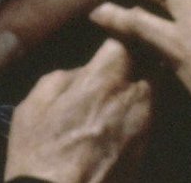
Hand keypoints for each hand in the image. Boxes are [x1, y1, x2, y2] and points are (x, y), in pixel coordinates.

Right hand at [4, 40, 151, 182]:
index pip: (124, 42)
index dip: (116, 36)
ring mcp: (143, 130)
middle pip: (150, 65)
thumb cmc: (39, 151)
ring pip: (154, 93)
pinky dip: (139, 112)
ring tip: (121, 88)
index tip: (108, 36)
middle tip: (121, 61)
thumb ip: (65, 78)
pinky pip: (149, 120)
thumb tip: (83, 73)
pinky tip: (121, 117)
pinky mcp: (146, 154)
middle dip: (138, 59)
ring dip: (140, 86)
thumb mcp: (36, 103)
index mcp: (102, 81)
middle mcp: (131, 100)